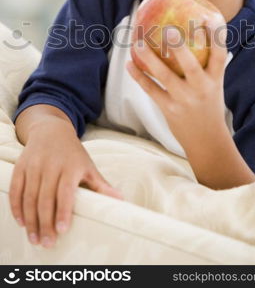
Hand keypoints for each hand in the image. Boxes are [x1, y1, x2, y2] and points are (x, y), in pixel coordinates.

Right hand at [9, 115, 122, 247]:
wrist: (52, 130)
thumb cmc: (73, 153)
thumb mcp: (88, 166)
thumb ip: (101, 185)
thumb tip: (120, 200)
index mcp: (71, 166)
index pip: (65, 191)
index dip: (63, 210)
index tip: (63, 229)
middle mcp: (51, 165)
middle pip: (45, 198)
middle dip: (45, 223)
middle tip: (47, 242)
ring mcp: (34, 165)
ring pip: (29, 196)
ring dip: (31, 219)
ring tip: (34, 238)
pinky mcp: (21, 166)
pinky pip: (16, 189)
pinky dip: (16, 207)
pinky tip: (21, 221)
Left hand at [126, 19, 227, 150]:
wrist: (207, 141)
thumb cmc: (209, 106)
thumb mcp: (215, 85)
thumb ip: (207, 65)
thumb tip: (196, 35)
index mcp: (216, 80)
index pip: (220, 55)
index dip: (216, 36)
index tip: (208, 18)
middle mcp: (201, 89)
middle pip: (190, 65)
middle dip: (179, 48)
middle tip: (168, 30)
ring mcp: (184, 100)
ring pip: (164, 77)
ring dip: (150, 59)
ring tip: (137, 43)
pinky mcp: (169, 109)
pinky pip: (151, 90)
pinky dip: (139, 76)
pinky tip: (129, 64)